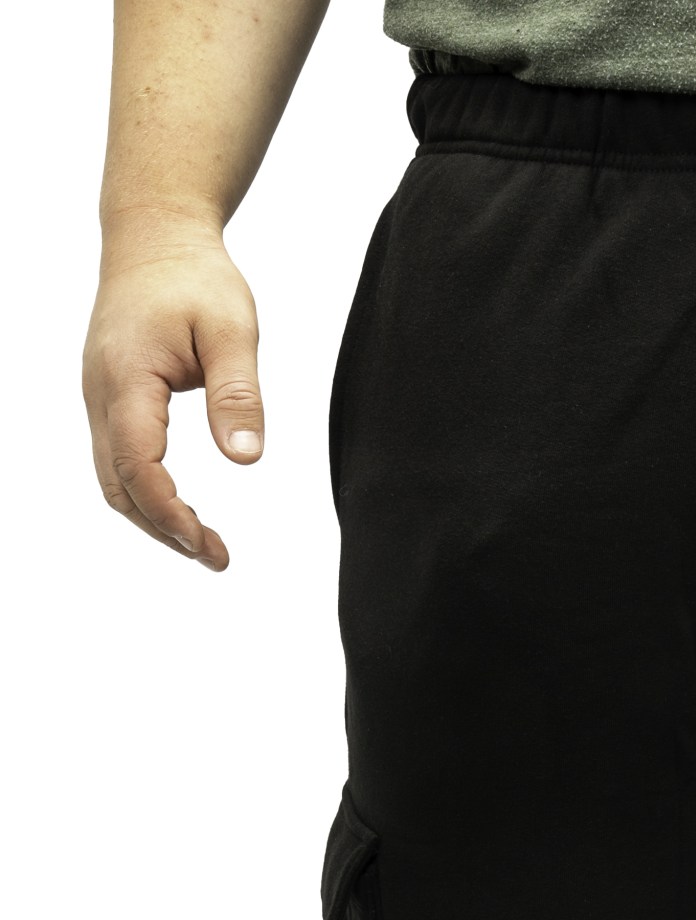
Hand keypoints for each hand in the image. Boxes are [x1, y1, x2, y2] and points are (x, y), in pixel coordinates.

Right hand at [82, 211, 264, 569]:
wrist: (154, 237)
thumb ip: (237, 393)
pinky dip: (146, 494)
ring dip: (153, 517)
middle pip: (118, 486)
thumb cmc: (196, 278)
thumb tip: (246, 458)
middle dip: (164, 530)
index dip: (170, 514)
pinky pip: (117, 459)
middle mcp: (101, 393)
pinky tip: (182, 509)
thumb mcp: (232, 330)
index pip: (139, 467)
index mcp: (127, 377)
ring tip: (204, 544)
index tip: (208, 546)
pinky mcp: (108, 398)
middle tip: (216, 557)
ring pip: (113, 478)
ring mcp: (99, 397)